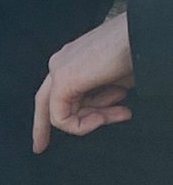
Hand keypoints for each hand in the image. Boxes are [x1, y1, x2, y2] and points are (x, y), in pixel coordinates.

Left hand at [32, 12, 132, 153]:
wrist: (145, 35)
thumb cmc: (137, 54)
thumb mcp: (113, 82)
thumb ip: (97, 97)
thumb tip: (93, 113)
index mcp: (72, 59)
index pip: (54, 93)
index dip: (52, 115)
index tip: (51, 136)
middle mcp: (61, 61)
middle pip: (46, 104)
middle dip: (42, 128)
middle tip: (39, 149)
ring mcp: (59, 68)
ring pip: (61, 113)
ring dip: (94, 119)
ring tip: (122, 112)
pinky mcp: (62, 79)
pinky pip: (61, 118)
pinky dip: (80, 125)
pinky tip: (102, 118)